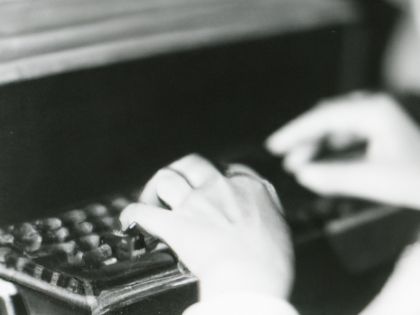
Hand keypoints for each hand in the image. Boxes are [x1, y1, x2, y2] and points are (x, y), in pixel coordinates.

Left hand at [120, 154, 292, 299]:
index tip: (210, 185)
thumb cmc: (272, 262)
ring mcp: (196, 204)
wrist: (252, 280)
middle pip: (193, 163)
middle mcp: (220, 189)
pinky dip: (132, 214)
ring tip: (153, 199)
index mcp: (249, 188)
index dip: (215, 176)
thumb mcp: (282, 227)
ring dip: (155, 187)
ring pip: (166, 178)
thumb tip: (261, 210)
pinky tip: (130, 219)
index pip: (229, 169)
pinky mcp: (175, 225)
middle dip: (181, 170)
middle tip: (178, 184)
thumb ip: (269, 210)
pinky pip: (143, 212)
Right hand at [266, 92, 419, 208]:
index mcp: (373, 111)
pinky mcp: (382, 128)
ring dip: (318, 145)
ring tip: (300, 164)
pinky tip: (323, 164)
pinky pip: (348, 136)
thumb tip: (301, 175)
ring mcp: (379, 116)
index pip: (322, 117)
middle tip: (286, 161)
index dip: (294, 132)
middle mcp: (374, 107)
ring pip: (336, 127)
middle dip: (305, 140)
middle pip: (327, 119)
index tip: (273, 146)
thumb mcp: (376, 179)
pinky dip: (332, 150)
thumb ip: (335, 177)